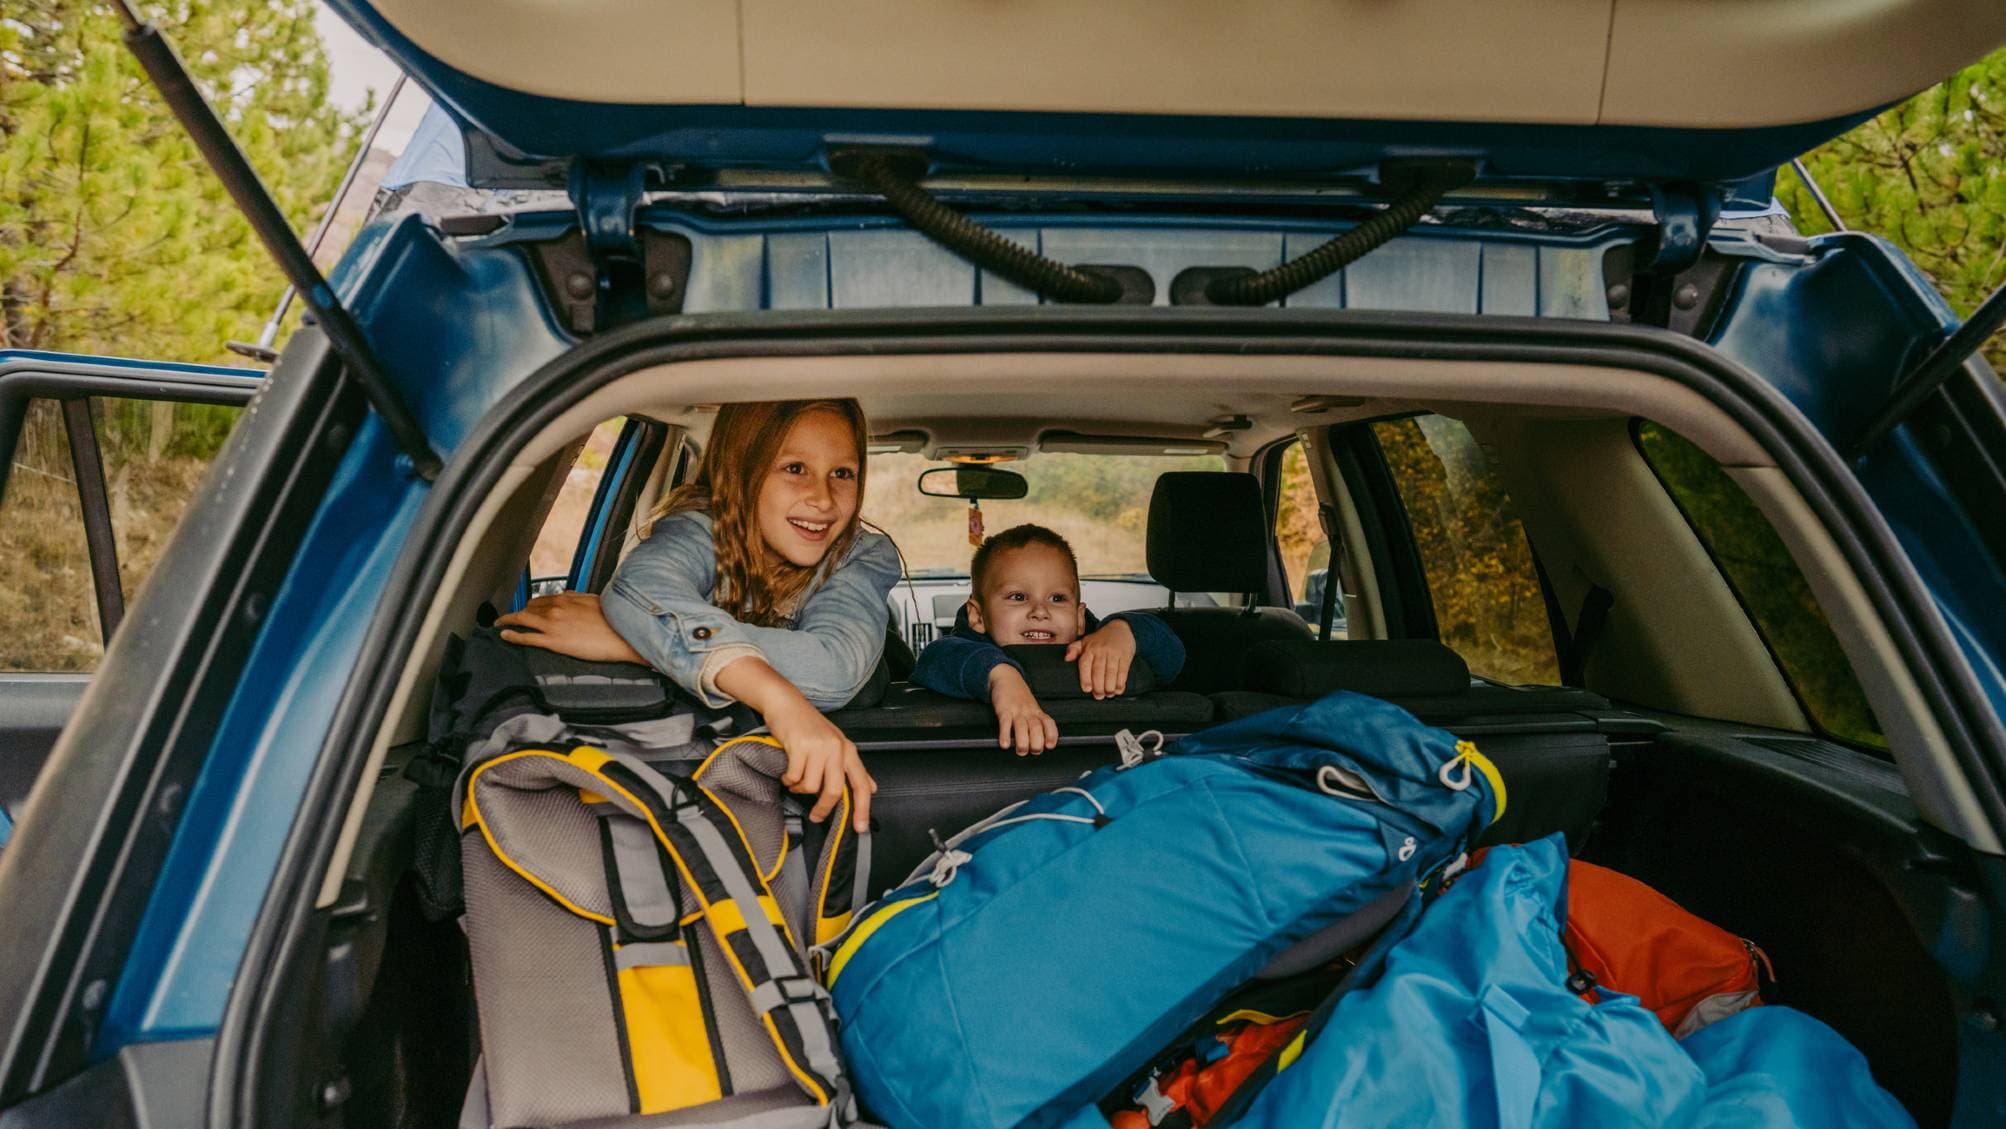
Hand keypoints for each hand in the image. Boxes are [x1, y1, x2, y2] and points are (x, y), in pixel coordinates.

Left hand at [496, 592, 647, 663]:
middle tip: (511, 619)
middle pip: (528, 609)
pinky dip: (512, 635)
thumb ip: (576, 596)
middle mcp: (555, 609)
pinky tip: (504, 635)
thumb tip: (565, 593)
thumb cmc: (612, 619)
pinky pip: (526, 637)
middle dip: (519, 613)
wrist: (622, 635)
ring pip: (522, 620)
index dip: (530, 606)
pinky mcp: (553, 642)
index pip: (539, 600)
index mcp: (565, 598)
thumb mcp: (593, 600)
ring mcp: (552, 625)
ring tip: (500, 624)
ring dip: (508, 621)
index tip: (526, 610)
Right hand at [715, 656, 873, 831]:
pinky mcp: (799, 747)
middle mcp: (836, 748)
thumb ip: (852, 767)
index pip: (860, 783)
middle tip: (816, 816)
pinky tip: (787, 772)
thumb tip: (871, 789)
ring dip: (800, 789)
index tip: (860, 828)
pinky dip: (789, 780)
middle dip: (824, 808)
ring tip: (795, 780)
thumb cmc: (809, 725)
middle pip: (835, 790)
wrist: (785, 702)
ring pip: (812, 786)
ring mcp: (818, 747)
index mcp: (847, 750)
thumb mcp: (835, 743)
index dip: (862, 808)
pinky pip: (795, 777)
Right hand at [989, 665, 1057, 755]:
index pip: (1049, 724)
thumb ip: (1037, 723)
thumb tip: (1040, 743)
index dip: (1052, 735)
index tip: (1050, 745)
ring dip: (1023, 741)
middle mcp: (1029, 712)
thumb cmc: (1020, 697)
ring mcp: (1016, 710)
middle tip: (1034, 751)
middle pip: (1037, 727)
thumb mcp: (1032, 708)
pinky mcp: (1003, 709)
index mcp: (1037, 712)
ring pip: (1022, 727)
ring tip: (1021, 751)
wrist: (1007, 678)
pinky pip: (1005, 723)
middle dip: (1037, 742)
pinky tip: (1005, 744)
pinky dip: (1005, 734)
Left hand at [1065, 618, 1135, 698]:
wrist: (1121, 627)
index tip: (1086, 689)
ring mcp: (1114, 653)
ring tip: (1108, 694)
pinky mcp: (1125, 655)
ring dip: (1110, 686)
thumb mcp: (1085, 641)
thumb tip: (1066, 659)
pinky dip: (1121, 682)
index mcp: (1089, 648)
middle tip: (1098, 696)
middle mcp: (1101, 650)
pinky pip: (1123, 671)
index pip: (1085, 664)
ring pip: (1111, 672)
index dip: (1085, 678)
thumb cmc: (1101, 639)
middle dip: (1098, 686)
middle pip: (1098, 670)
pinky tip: (1118, 689)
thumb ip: (1073, 650)